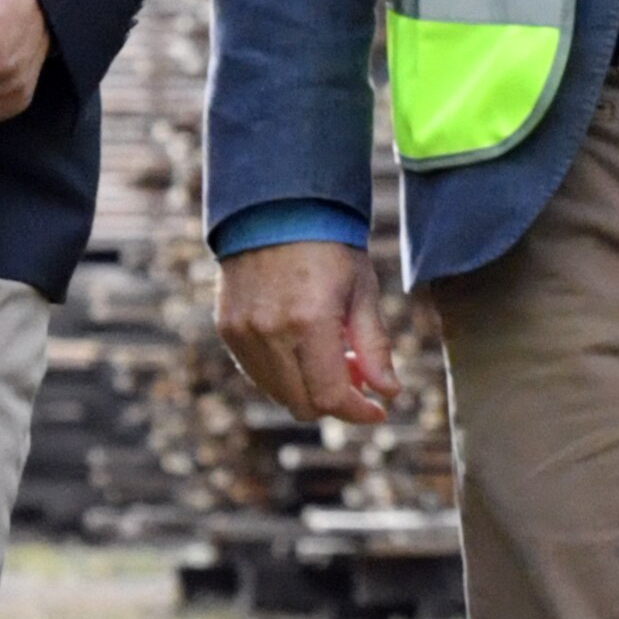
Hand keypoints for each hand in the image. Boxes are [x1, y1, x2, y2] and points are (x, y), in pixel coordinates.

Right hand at [214, 238, 401, 424]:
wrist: (277, 207)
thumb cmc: (330, 245)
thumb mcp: (362, 290)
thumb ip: (374, 347)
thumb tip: (389, 393)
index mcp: (309, 322)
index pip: (330, 396)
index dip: (357, 411)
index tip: (378, 411)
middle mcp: (270, 333)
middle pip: (302, 404)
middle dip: (335, 401)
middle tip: (357, 375)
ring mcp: (243, 333)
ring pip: (278, 392)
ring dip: (308, 388)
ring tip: (332, 355)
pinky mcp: (228, 329)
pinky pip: (257, 372)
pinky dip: (283, 373)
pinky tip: (302, 348)